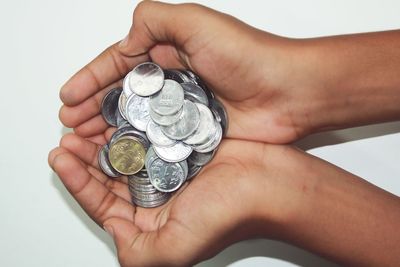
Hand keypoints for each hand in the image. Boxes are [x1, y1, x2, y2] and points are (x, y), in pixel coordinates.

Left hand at [48, 133, 298, 265]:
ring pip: (127, 152)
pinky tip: (118, 113)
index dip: (78, 182)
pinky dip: (132, 124)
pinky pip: (149, 133)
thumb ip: (136, 250)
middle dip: (86, 156)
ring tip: (86, 122)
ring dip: (105, 137)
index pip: (103, 204)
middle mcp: (158, 197)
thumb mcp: (177, 249)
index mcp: (152, 223)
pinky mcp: (182, 145)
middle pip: (111, 176)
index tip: (61, 158)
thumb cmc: (231, 214)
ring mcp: (170, 168)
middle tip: (69, 136)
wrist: (271, 183)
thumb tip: (110, 226)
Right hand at [58, 1, 318, 143]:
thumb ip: (155, 22)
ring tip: (85, 140)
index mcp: (169, 52)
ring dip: (109, 129)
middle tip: (70, 123)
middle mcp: (173, 81)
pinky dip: (137, 146)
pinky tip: (120, 154)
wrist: (288, 93)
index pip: (119, 64)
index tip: (68, 96)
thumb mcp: (196, 23)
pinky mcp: (194, 134)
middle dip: (93, 107)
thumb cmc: (249, 56)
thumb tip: (127, 42)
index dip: (91, 79)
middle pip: (123, 95)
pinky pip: (159, 140)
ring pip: (136, 120)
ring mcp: (182, 110)